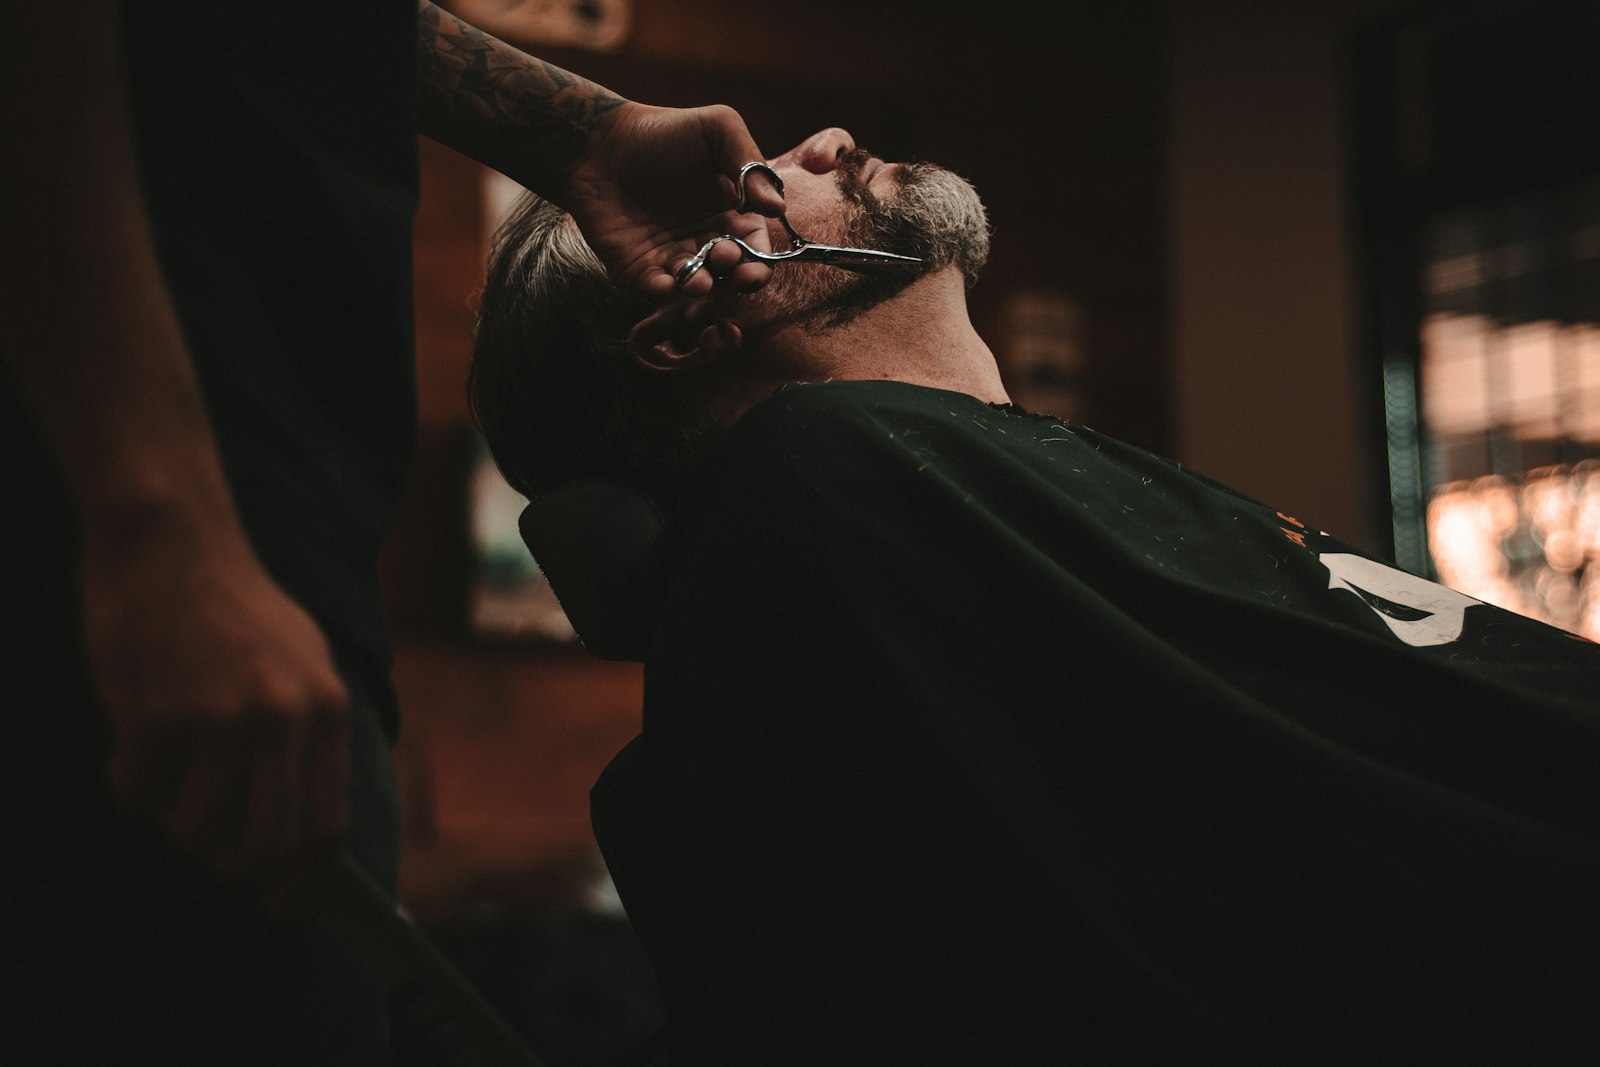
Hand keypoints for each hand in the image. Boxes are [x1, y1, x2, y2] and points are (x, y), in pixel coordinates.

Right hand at [82, 524, 349, 886]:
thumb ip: (312, 731)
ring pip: (193, 829)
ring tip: (171, 776)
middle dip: (235, 865)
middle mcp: (280, 720)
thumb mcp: (306, 658)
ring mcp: (217, 721)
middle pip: (264, 843)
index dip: (303, 876)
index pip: (325, 824)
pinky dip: (131, 784)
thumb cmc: (235, 603)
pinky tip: (136, 742)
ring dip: (176, 820)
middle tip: (212, 854)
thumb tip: (307, 825)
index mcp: (325, 708)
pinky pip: (136, 795)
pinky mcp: (153, 717)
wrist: (172, 542)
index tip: (282, 900)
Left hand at [560, 101, 785, 299]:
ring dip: (701, 287)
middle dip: (733, 276)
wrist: (599, 142)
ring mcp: (671, 256)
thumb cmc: (662, 131)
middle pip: (730, 273)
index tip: (755, 263)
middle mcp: (705, 240)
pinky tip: (666, 283)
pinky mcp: (638, 268)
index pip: (755, 248)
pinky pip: (655, 289)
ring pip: (695, 285)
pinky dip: (663, 291)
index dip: (759, 261)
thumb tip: (776, 209)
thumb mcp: (717, 129)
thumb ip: (750, 163)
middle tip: (723, 258)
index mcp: (731, 214)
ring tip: (697, 279)